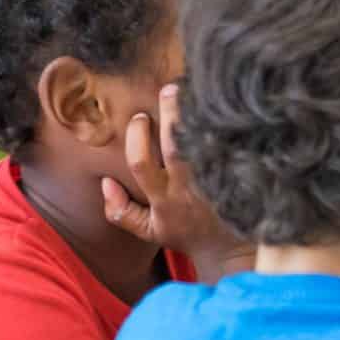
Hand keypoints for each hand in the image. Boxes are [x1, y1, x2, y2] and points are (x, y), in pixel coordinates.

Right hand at [101, 84, 252, 280]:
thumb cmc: (184, 233)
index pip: (141, 163)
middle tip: (171, 90)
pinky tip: (224, 109)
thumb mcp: (147, 230)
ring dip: (200, 118)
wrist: (228, 249)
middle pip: (176, 146)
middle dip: (171, 115)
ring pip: (204, 144)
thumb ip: (120, 211)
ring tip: (198, 91)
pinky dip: (225, 129)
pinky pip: (230, 149)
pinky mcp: (234, 178)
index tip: (140, 118)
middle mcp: (186, 188)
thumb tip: (104, 183)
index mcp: (162, 198)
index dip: (137, 138)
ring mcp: (212, 182)